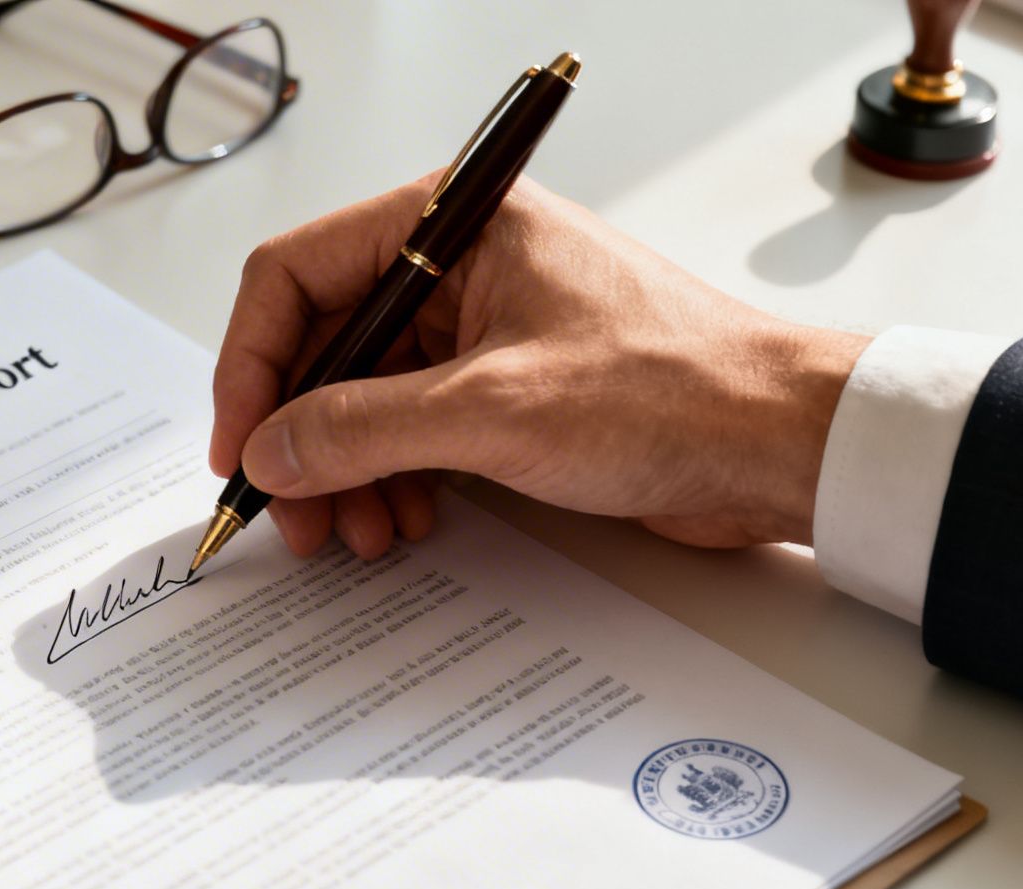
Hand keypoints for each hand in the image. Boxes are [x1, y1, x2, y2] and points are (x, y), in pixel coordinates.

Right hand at [208, 176, 870, 556]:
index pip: (298, 273)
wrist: (782, 445)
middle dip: (299, 436)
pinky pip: (413, 429)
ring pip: (364, 396)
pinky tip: (403, 522)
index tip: (240, 447)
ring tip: (355, 533)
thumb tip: (269, 449)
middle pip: (325, 343)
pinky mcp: (508, 387)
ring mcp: (484, 328)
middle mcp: (461, 263)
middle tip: (290, 514)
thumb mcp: (492, 411)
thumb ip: (361, 428)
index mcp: (455, 222)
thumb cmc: (675, 391)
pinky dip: (393, 478)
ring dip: (345, 470)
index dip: (252, 364)